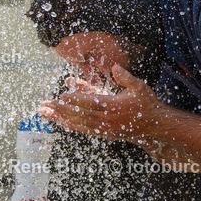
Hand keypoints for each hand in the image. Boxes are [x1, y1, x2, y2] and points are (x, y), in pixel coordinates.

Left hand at [40, 64, 157, 140]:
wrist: (153, 126)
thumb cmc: (146, 104)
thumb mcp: (139, 87)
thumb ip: (125, 77)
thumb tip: (115, 67)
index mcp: (114, 106)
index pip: (90, 102)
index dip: (75, 99)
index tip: (62, 95)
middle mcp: (107, 119)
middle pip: (80, 114)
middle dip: (61, 109)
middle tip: (46, 104)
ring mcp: (105, 128)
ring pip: (79, 123)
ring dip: (62, 118)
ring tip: (47, 114)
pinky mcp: (105, 134)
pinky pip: (84, 130)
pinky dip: (72, 125)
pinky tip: (61, 122)